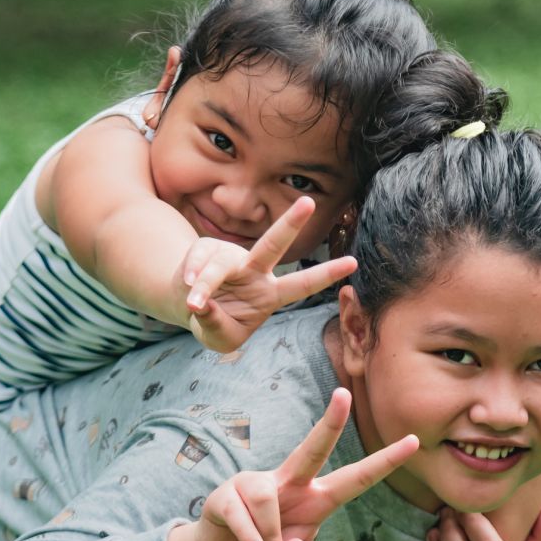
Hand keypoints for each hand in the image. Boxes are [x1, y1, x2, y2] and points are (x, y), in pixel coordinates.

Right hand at [170, 388, 416, 540]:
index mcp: (315, 500)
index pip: (355, 478)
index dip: (384, 462)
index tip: (414, 441)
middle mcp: (288, 484)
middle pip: (311, 448)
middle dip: (329, 422)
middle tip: (345, 395)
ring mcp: (254, 484)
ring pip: (266, 496)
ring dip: (268, 533)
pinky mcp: (225, 495)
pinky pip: (241, 512)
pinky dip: (250, 538)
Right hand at [182, 197, 356, 352]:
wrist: (187, 304)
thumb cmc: (214, 323)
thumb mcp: (220, 338)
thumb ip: (216, 326)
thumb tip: (204, 305)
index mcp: (270, 294)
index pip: (301, 285)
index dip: (326, 274)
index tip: (353, 264)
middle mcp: (255, 270)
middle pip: (273, 244)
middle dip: (290, 224)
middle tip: (309, 203)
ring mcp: (231, 256)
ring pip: (221, 264)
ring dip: (206, 284)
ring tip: (194, 304)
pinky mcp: (207, 248)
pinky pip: (198, 260)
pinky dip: (190, 277)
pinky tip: (186, 287)